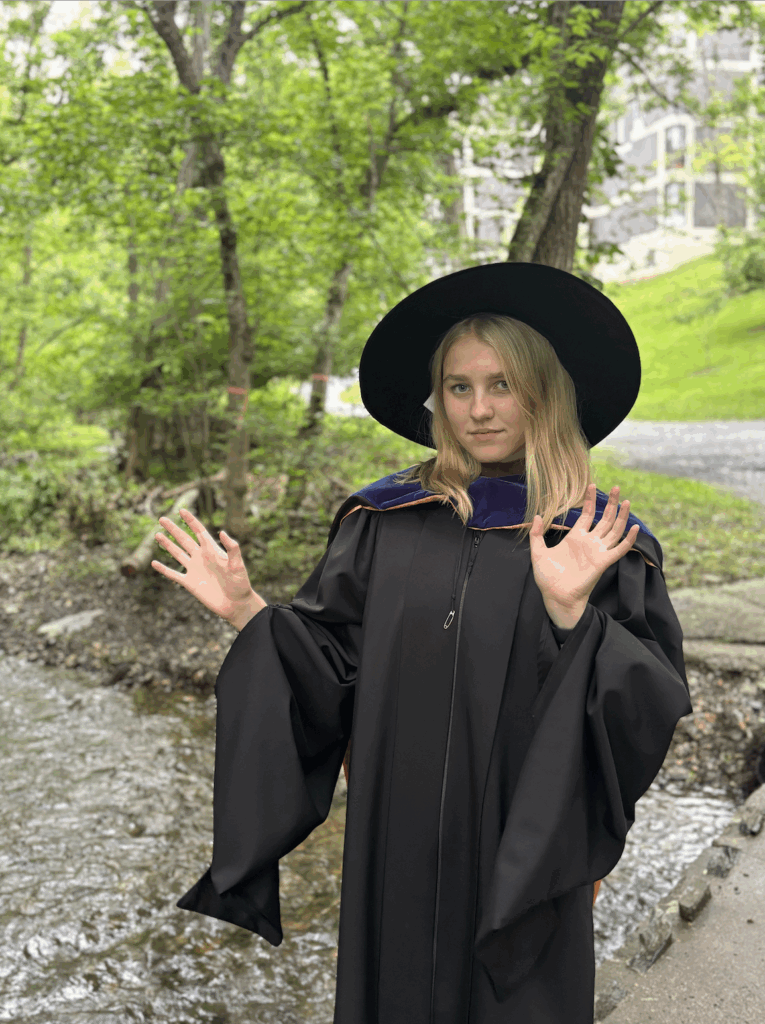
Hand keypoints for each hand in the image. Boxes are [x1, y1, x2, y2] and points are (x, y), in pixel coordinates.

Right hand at [151, 508, 260, 624]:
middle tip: (162, 518)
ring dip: (167, 545)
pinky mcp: (190, 583)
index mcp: (213, 551)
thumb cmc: (240, 584)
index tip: (182, 510)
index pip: (199, 532)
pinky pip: (174, 574)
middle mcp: (201, 558)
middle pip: (184, 539)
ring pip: (177, 554)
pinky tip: (154, 563)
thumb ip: (232, 549)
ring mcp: (194, 570)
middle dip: (173, 529)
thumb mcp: (238, 565)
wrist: (236, 604)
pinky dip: (164, 569)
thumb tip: (222, 532)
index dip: (191, 521)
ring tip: (157, 534)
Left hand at [529, 484, 639, 611]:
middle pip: (604, 519)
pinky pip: (620, 549)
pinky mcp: (603, 562)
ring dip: (621, 517)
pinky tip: (634, 528)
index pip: (587, 514)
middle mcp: (589, 542)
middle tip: (615, 487)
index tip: (592, 485)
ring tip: (626, 501)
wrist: (555, 596)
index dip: (590, 500)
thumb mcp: (537, 552)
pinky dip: (629, 540)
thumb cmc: (547, 577)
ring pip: (614, 530)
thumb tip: (538, 515)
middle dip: (610, 503)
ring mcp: (597, 551)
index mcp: (575, 538)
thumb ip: (537, 534)